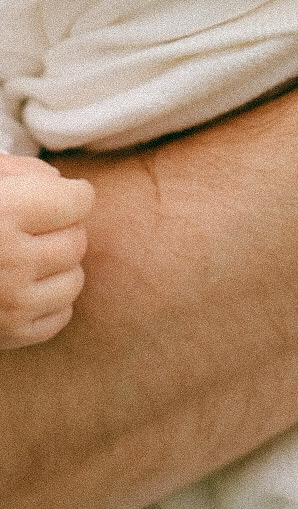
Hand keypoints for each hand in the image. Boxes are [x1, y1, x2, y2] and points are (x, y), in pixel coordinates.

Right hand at [0, 155, 94, 347]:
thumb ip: (20, 172)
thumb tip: (59, 181)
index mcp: (5, 214)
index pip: (79, 201)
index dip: (69, 193)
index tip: (53, 195)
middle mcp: (12, 262)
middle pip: (77, 240)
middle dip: (62, 229)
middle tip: (33, 227)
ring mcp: (11, 305)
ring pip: (74, 279)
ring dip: (57, 266)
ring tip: (27, 257)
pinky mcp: (7, 336)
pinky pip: (60, 315)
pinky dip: (48, 301)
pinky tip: (21, 287)